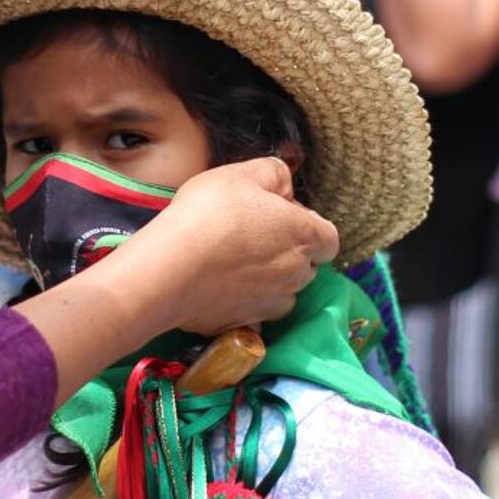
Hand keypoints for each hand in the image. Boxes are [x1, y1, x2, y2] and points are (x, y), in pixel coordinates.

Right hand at [123, 158, 338, 334]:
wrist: (169, 270)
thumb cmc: (208, 215)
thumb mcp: (242, 173)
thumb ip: (275, 173)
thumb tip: (284, 187)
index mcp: (304, 236)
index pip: (329, 238)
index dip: (307, 226)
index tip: (278, 217)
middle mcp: (297, 275)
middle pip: (306, 266)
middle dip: (288, 252)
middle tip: (251, 236)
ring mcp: (271, 304)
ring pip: (282, 291)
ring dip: (269, 279)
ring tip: (233, 263)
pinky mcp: (245, 324)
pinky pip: (254, 314)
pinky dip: (244, 302)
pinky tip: (220, 287)